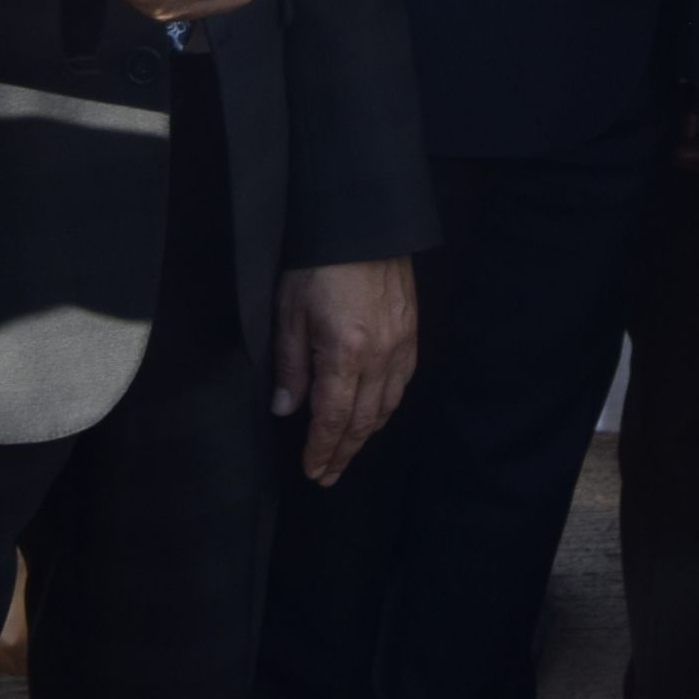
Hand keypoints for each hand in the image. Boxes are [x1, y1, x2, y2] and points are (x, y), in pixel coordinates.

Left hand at [268, 257, 417, 486]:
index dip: (322, 450)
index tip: (312, 470)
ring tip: (347, 451)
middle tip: (327, 475)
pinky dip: (387, 407)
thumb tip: (286, 408)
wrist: (362, 223)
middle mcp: (379, 356)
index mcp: (345, 353)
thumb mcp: (290, 312)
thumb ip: (291, 365)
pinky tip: (375, 413)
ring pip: (386, 407)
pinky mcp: (412, 332)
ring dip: (365, 435)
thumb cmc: (321, 263)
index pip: (333, 419)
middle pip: (362, 422)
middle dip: (343, 453)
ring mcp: (400, 345)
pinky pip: (402, 383)